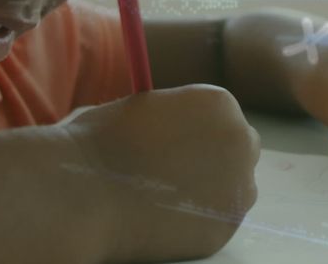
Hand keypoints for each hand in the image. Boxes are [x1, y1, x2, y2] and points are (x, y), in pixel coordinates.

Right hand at [59, 85, 260, 262]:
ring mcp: (238, 186)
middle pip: (241, 149)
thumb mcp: (143, 107)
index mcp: (219, 103)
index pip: (224, 117)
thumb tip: (181, 128)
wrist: (87, 193)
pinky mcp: (226, 226)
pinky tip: (166, 217)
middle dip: (217, 159)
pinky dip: (197, 221)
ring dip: (211, 190)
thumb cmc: (101, 143)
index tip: (180, 144)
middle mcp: (240, 141)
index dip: (201, 132)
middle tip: (182, 172)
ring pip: (235, 188)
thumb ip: (174, 116)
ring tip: (167, 196)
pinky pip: (218, 221)